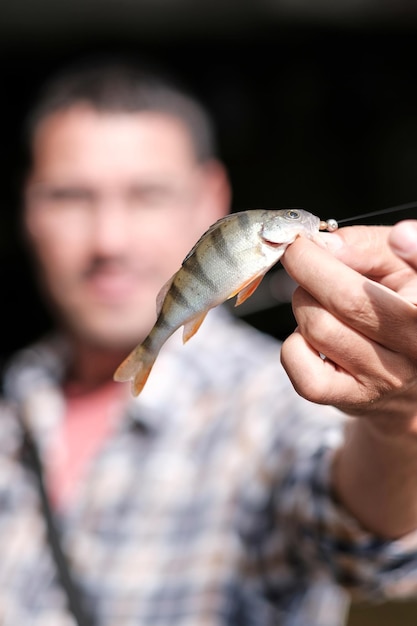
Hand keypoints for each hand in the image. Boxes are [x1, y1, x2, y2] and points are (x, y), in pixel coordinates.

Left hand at [279, 221, 416, 429]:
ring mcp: (385, 377)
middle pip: (348, 299)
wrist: (401, 383)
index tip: (400, 236)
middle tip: (299, 254)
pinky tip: (308, 338)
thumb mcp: (395, 268)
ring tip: (314, 301)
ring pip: (318, 327)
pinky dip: (292, 346)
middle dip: (307, 266)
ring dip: (302, 303)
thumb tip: (325, 245)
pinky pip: (301, 367)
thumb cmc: (395, 308)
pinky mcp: (353, 399)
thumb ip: (366, 246)